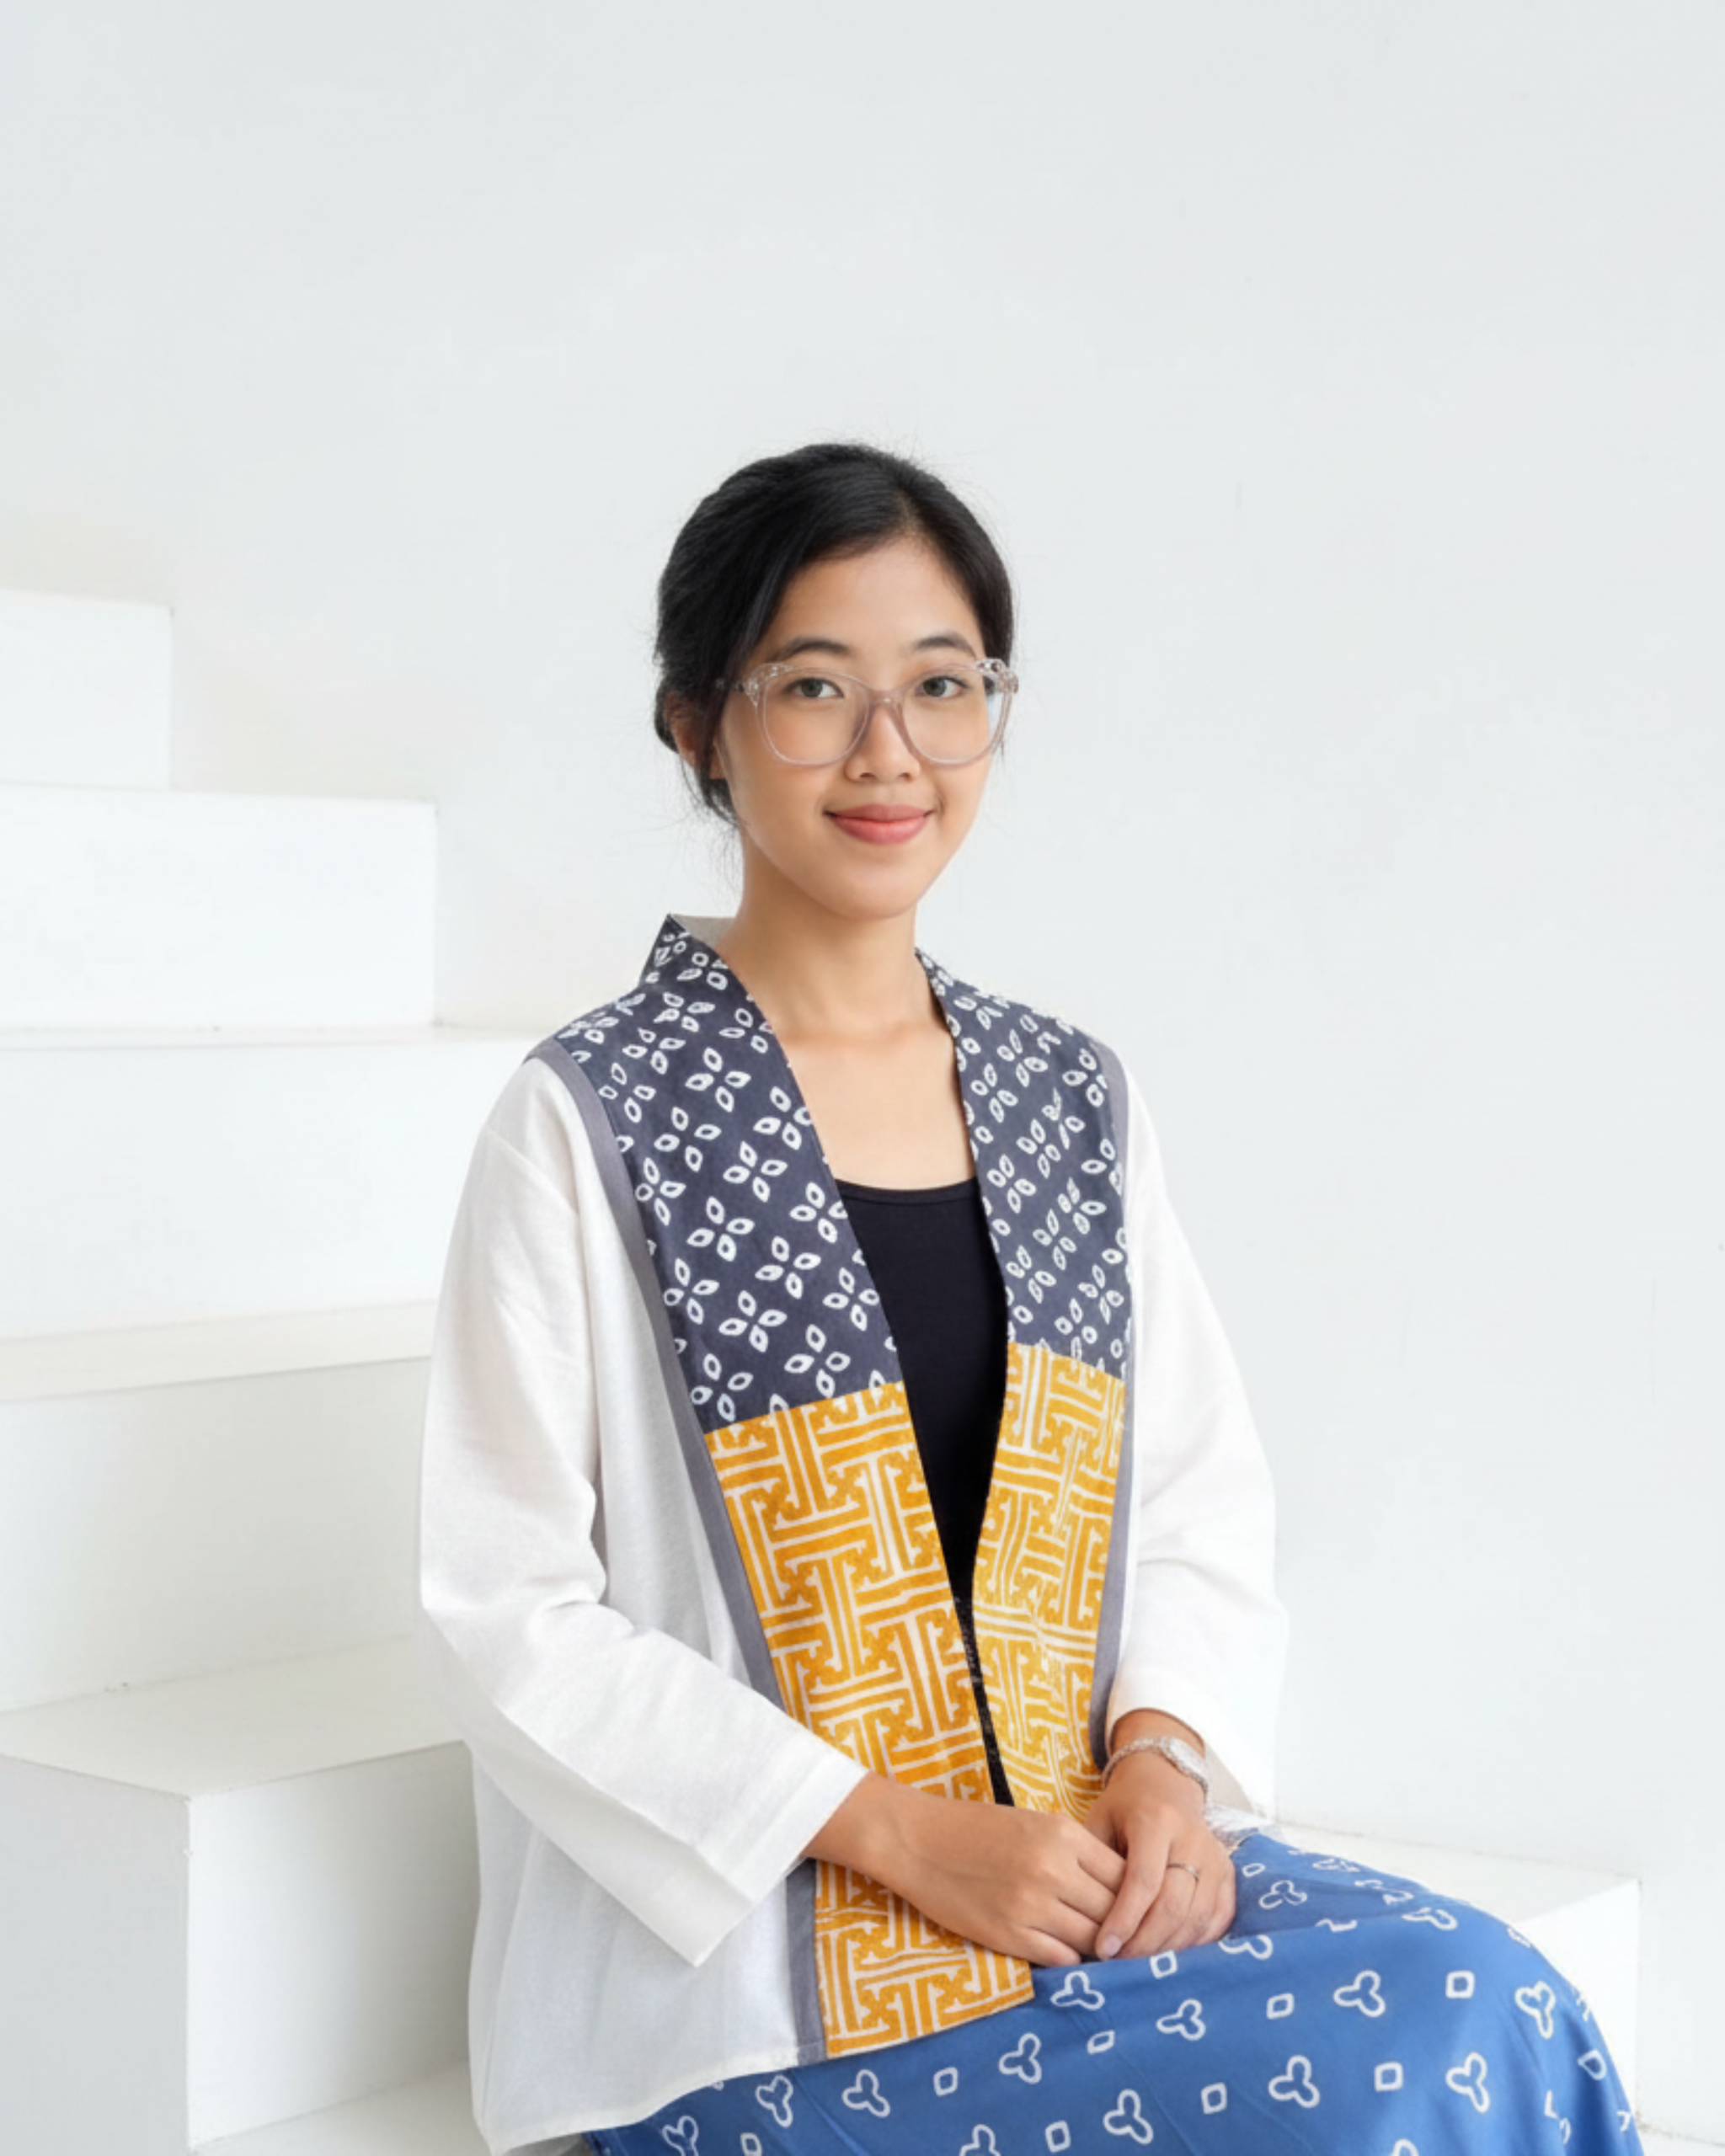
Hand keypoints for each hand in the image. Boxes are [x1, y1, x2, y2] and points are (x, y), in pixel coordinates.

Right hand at [806, 1776, 1126, 1965]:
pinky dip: (1070, 1960)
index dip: (1135, 1896)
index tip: (1135, 1908)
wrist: (918, 1840)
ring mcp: (1031, 1906)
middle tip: (1129, 1939)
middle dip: (1123, 1927)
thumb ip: (1075, 1852)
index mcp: (1063, 1835)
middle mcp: (1054, 1870)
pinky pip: (1060, 1958)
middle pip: (1113, 1910)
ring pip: (1092, 1939)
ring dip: (1100, 1948)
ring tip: (1102, 1952)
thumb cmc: (976, 1828)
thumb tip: (1116, 1888)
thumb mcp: (1034, 1824)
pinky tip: (1067, 1955)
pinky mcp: (1008, 1935)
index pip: (1124, 1875)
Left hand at [1082, 1749, 1235, 1958]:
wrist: (1165, 1783)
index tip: (1103, 1949)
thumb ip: (1094, 1864)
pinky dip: (1194, 1943)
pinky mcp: (1228, 1874)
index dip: (1124, 1919)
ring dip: (1168, 1949)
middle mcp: (1192, 1839)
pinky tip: (1169, 1953)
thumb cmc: (1123, 1808)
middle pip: (1173, 1905)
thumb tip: (1083, 1921)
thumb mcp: (1099, 1822)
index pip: (1144, 1880)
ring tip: (1139, 1964)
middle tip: (1119, 1963)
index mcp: (1156, 1821)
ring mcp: (1216, 1858)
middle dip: (1145, 1942)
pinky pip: (1217, 1919)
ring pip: (1197, 1918)